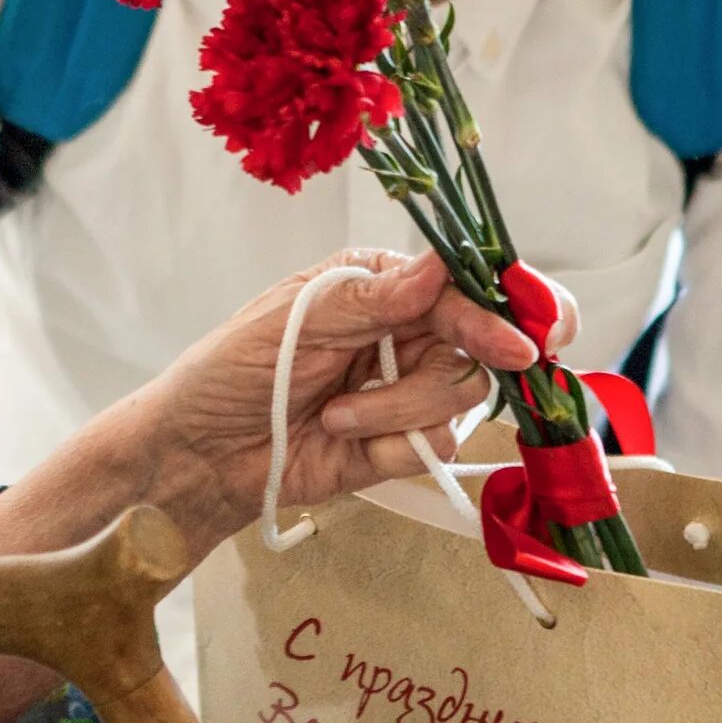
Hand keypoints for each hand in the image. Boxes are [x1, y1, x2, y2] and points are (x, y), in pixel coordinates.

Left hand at [0, 247, 570, 722]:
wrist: (194, 456)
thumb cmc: (226, 372)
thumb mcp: (291, 320)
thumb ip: (372, 298)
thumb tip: (441, 266)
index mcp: (378, 283)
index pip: (461, 285)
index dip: (503, 307)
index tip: (527, 337)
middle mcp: (401, 331)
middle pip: (480, 341)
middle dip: (471, 356)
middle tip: (507, 359)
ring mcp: (402, 389)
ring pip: (460, 396)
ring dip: (401, 407)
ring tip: (336, 411)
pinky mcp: (398, 444)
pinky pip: (436, 444)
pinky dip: (395, 443)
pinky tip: (344, 438)